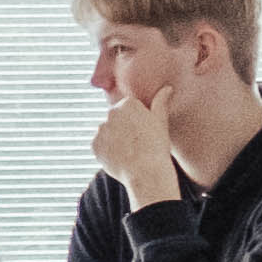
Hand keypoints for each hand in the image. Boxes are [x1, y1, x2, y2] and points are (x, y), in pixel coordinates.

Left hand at [93, 94, 183, 210]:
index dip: (137, 122)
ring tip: (129, 154)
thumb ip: (161, 102)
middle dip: (123, 130)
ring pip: (107, 134)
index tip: (144, 134)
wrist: (146, 173)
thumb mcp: (161, 122)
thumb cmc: (157, 146)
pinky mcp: (94, 145)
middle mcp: (110, 112)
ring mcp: (100, 129)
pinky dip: (107, 153)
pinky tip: (120, 159)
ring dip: (114, 141)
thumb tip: (167, 88)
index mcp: (127, 103)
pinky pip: (100, 147)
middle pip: (116, 120)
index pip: (128, 110)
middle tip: (137, 145)